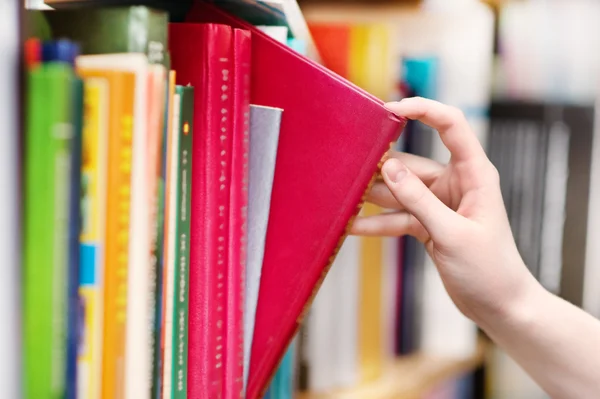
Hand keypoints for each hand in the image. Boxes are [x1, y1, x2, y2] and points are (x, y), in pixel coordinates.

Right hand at [351, 97, 541, 326]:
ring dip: (373, 196)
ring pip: (399, 191)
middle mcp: (455, 183)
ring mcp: (439, 204)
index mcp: (474, 173)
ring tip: (343, 197)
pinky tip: (352, 226)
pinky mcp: (427, 225)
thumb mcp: (452, 233)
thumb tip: (387, 168)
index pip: (450, 126)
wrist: (499, 306)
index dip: (422, 110)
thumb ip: (418, 200)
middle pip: (411, 163)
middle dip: (381, 166)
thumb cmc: (490, 269)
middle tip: (349, 166)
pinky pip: (397, 216)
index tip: (389, 109)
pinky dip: (377, 222)